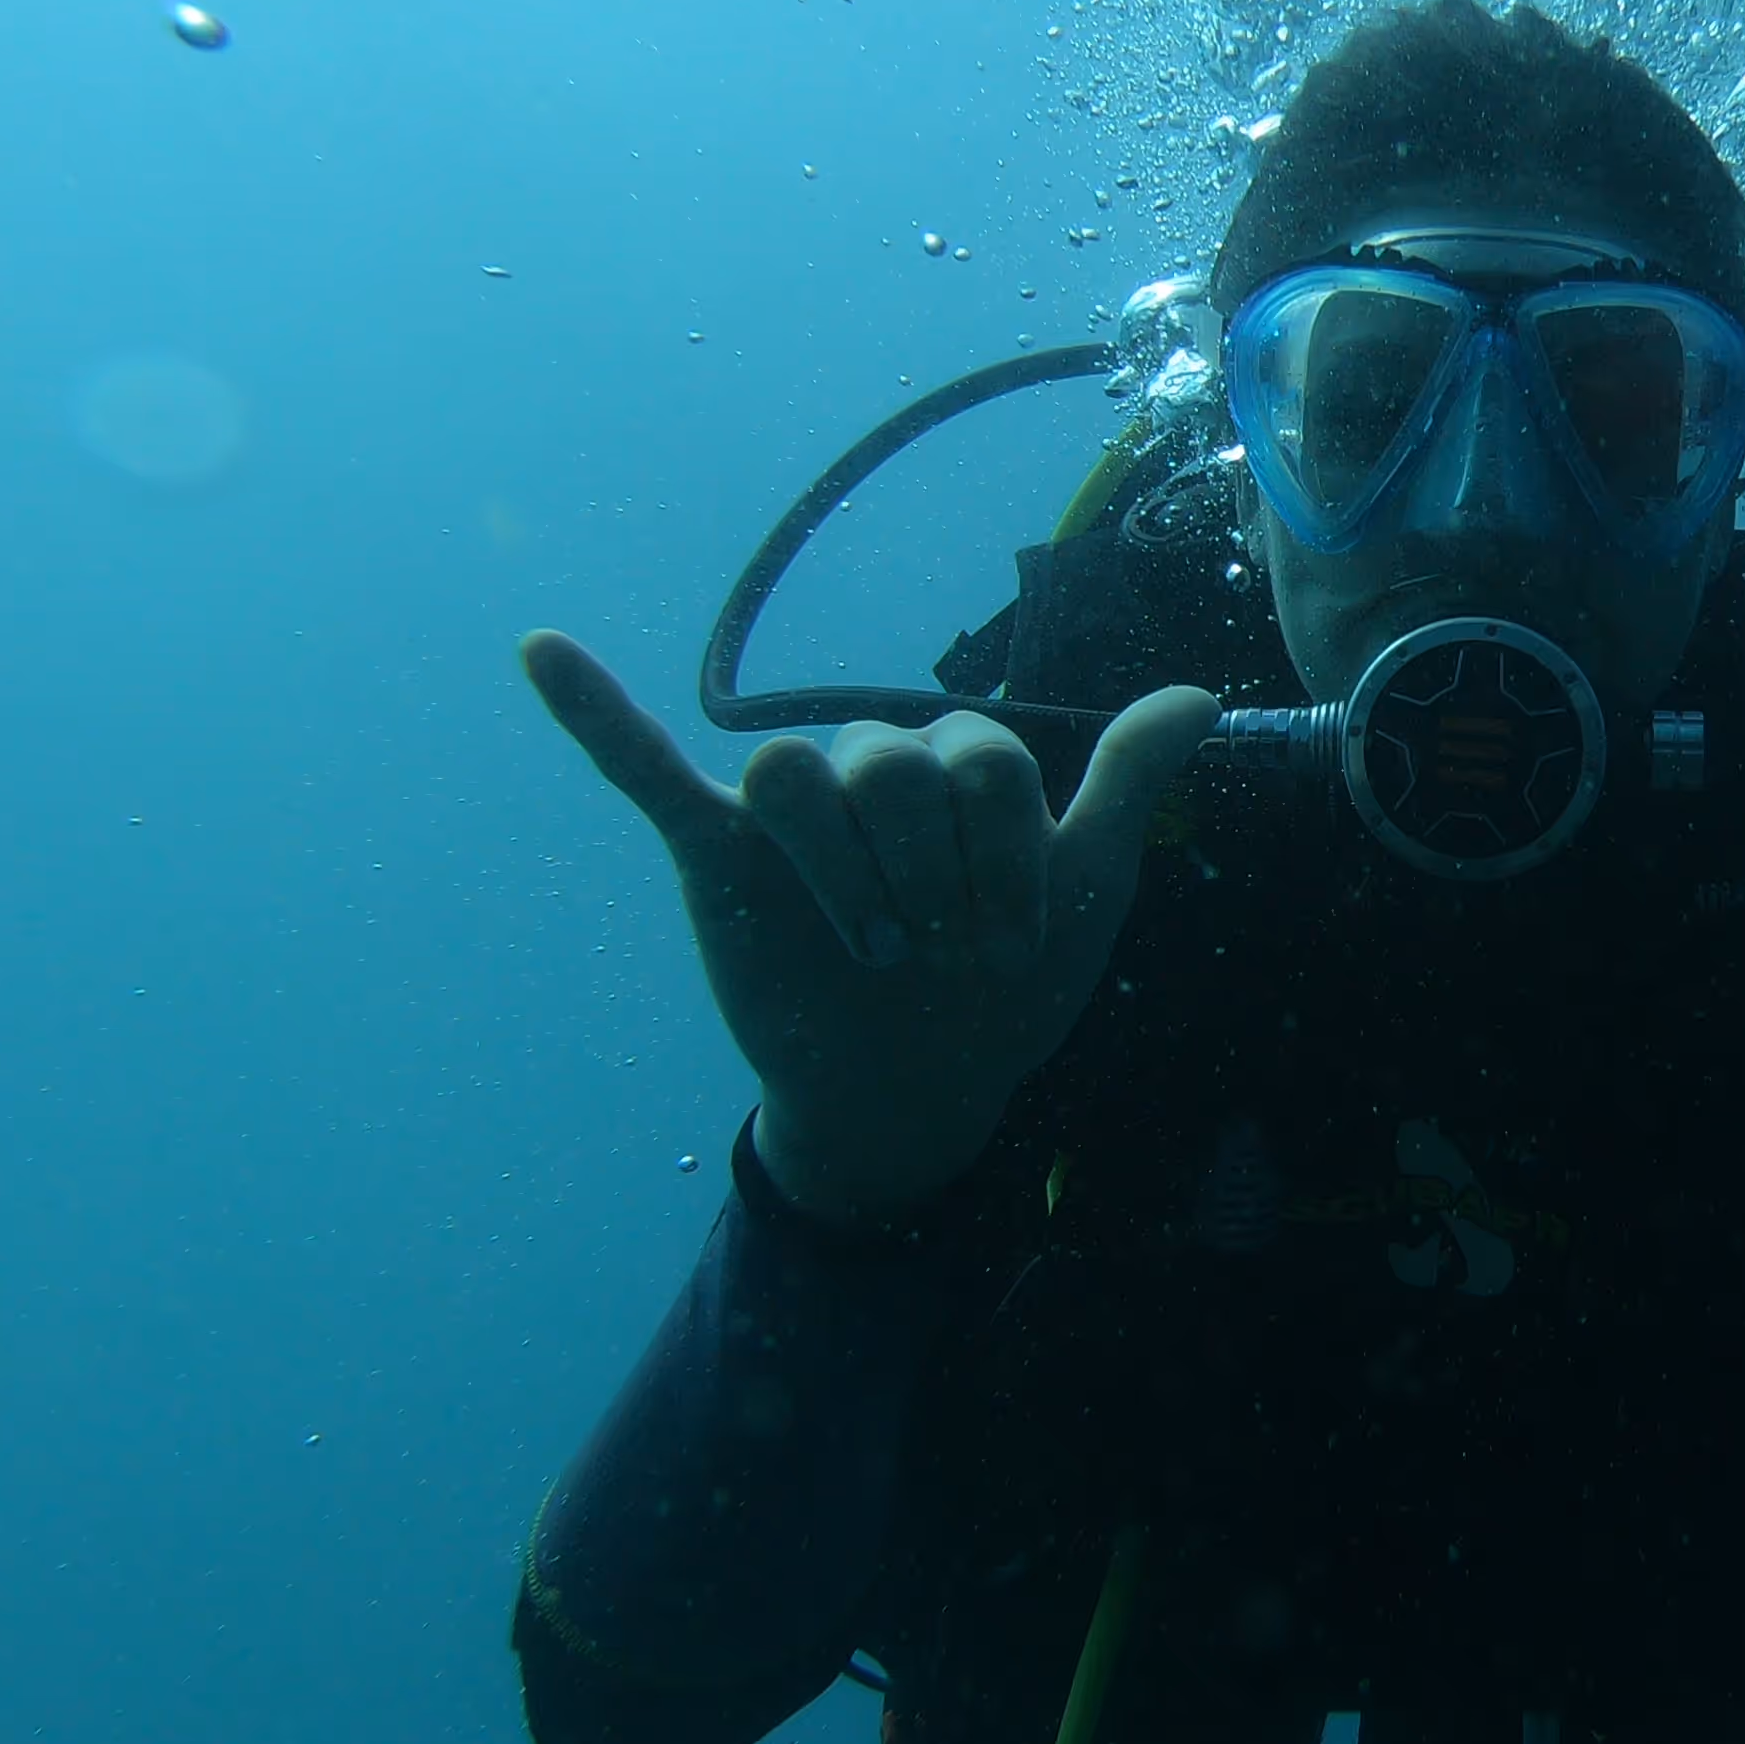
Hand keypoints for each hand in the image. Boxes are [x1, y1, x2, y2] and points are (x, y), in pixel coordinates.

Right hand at [521, 633, 1217, 1227]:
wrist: (920, 1091)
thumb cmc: (1005, 987)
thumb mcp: (1089, 889)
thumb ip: (1127, 783)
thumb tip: (1202, 696)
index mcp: (956, 766)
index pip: (979, 758)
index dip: (1003, 860)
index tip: (1009, 946)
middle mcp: (869, 767)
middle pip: (889, 761)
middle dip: (928, 876)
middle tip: (936, 957)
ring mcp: (785, 808)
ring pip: (793, 768)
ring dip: (842, 870)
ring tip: (872, 949)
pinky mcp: (712, 849)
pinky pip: (643, 766)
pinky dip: (593, 711)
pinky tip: (542, 652)